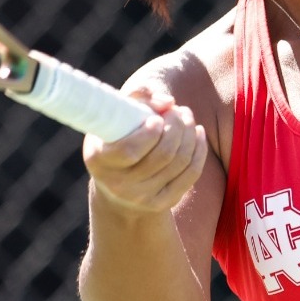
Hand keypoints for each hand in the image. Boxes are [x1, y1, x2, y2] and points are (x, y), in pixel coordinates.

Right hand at [83, 86, 206, 214]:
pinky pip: (191, 175)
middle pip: (162, 156)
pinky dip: (199, 150)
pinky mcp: (163, 202)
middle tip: (178, 111)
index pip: (129, 151)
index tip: (157, 118)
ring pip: (180, 163)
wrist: (117, 187)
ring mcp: (142, 198)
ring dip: (189, 134)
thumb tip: (168, 102)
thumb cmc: (115, 140)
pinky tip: (198, 134)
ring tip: (187, 118)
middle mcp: (119, 185)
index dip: (149, 134)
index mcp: (100, 161)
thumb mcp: (114, 118)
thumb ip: (137, 98)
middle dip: (177, 127)